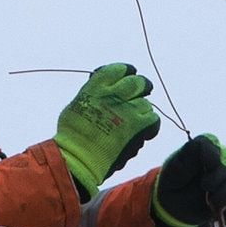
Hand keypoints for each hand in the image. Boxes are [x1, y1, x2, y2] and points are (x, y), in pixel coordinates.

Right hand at [54, 62, 161, 199]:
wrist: (79, 156)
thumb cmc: (72, 134)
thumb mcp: (77, 104)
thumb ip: (92, 93)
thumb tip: (103, 89)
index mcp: (95, 87)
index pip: (118, 70)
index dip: (126, 72)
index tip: (128, 75)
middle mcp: (113, 95)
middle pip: (138, 82)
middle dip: (140, 87)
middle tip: (140, 92)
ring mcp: (127, 110)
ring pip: (146, 103)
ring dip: (141, 109)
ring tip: (133, 118)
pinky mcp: (138, 126)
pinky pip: (153, 119)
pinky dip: (149, 124)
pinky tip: (142, 129)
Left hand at [150, 134, 225, 226]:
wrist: (176, 205)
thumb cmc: (174, 182)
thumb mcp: (173, 166)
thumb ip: (190, 153)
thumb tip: (216, 155)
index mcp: (202, 147)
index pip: (212, 143)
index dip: (210, 158)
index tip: (202, 171)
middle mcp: (220, 156)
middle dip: (216, 179)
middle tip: (204, 188)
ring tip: (212, 201)